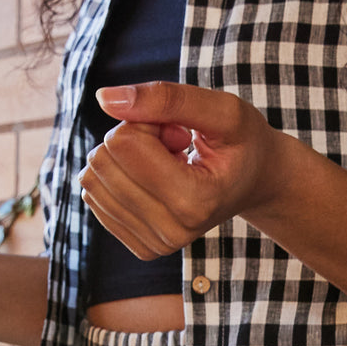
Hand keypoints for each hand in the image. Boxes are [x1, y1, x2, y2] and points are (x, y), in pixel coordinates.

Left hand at [77, 82, 285, 256]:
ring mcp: (153, 245)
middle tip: (172, 146)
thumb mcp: (222, 110)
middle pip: (104, 161)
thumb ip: (168, 98)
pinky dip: (120, 178)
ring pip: (93, 178)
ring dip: (125, 159)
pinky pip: (93, 196)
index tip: (179, 131)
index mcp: (195, 202)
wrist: (253, 183)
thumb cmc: (242, 143)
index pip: (124, 143)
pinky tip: (155, 181)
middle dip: (133, 138)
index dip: (147, 121)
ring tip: (166, 163)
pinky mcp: (140, 247)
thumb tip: (104, 98)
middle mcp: (172, 232)